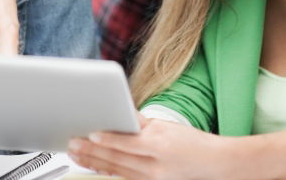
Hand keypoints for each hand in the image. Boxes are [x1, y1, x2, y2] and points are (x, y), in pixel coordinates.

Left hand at [68, 114, 226, 179]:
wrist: (214, 165)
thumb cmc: (193, 143)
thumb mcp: (168, 126)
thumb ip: (141, 122)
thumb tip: (120, 112)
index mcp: (160, 145)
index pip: (128, 142)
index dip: (108, 139)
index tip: (91, 134)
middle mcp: (154, 166)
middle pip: (116, 158)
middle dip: (91, 151)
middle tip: (72, 144)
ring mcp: (152, 179)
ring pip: (115, 170)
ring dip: (93, 162)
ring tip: (75, 155)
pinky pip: (123, 178)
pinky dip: (106, 171)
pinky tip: (93, 166)